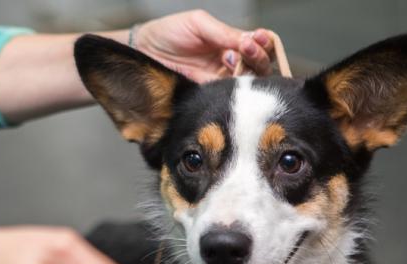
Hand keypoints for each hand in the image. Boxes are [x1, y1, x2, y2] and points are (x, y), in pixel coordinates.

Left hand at [135, 10, 275, 81]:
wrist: (143, 50)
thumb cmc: (168, 32)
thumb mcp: (199, 24)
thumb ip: (224, 33)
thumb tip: (249, 41)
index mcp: (230, 42)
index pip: (257, 45)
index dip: (263, 43)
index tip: (258, 39)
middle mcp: (229, 61)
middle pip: (258, 65)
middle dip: (258, 57)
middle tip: (247, 50)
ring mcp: (219, 78)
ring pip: (247, 81)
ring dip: (248, 73)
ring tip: (234, 61)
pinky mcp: (207, 93)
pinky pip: (226, 94)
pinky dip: (233, 89)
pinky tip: (229, 79)